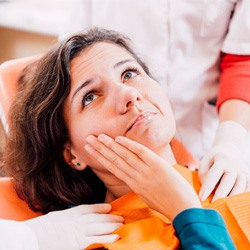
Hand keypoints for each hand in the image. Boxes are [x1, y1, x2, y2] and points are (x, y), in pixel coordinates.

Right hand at [24, 203, 123, 249]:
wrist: (35, 237)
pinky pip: (96, 241)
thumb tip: (75, 218)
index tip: (109, 207)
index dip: (101, 208)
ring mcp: (80, 232)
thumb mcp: (58, 217)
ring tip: (122, 226)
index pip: (90, 208)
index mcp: (73, 212)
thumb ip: (69, 216)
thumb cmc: (44, 227)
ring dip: (113, 227)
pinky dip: (107, 239)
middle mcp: (79, 220)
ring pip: (101, 227)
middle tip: (121, 218)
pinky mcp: (79, 244)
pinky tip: (116, 238)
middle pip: (99, 218)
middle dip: (111, 218)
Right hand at [85, 134, 200, 220]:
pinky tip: (118, 139)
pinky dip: (129, 145)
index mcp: (134, 184)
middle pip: (114, 160)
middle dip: (100, 149)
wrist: (184, 210)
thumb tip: (134, 173)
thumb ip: (139, 183)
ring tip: (98, 137)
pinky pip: (141, 153)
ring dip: (109, 145)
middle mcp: (136, 177)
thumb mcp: (148, 195)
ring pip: (124, 156)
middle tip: (87, 140)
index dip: (101, 158)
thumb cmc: (168, 203)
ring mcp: (146, 171)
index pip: (113, 168)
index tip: (91, 150)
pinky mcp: (158, 166)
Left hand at [199, 121, 249, 201]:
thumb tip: (209, 192)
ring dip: (232, 198)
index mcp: (221, 160)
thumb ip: (204, 177)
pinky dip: (242, 198)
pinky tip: (234, 205)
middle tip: (213, 204)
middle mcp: (234, 165)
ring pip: (241, 186)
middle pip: (229, 180)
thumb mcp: (204, 164)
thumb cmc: (212, 161)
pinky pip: (248, 190)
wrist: (229, 152)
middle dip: (221, 194)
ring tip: (223, 207)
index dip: (207, 187)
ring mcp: (244, 172)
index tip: (201, 198)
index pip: (214, 174)